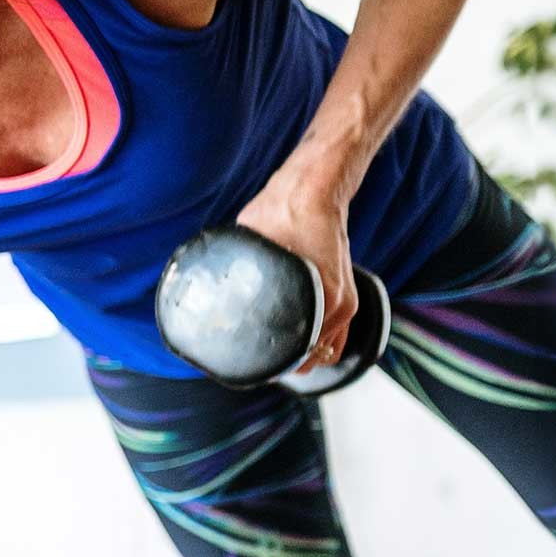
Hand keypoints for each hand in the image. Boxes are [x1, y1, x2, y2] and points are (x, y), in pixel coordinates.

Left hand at [234, 172, 356, 376]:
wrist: (314, 190)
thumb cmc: (281, 213)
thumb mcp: (251, 245)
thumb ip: (238, 273)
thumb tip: (207, 294)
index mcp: (323, 297)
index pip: (301, 353)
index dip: (276, 365)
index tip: (254, 366)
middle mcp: (340, 304)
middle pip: (314, 357)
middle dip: (287, 363)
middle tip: (258, 362)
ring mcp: (348, 300)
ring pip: (327, 349)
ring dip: (304, 354)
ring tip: (275, 354)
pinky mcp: (349, 293)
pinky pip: (337, 334)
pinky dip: (319, 342)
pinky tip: (297, 342)